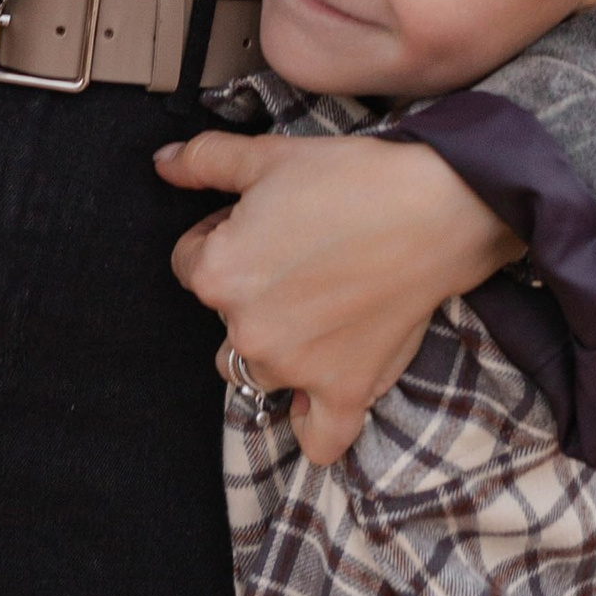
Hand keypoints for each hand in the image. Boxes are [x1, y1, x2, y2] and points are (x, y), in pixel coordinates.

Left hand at [156, 129, 523, 465]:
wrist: (433, 208)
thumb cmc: (352, 179)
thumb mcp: (268, 156)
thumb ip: (203, 160)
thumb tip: (162, 164)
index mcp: (219, 273)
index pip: (189, 263)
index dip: (220, 237)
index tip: (260, 226)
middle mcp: (247, 329)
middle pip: (221, 319)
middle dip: (247, 293)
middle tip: (296, 259)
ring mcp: (294, 368)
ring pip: (255, 373)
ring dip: (274, 350)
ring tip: (314, 308)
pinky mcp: (344, 390)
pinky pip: (317, 439)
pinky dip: (313, 426)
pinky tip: (314, 404)